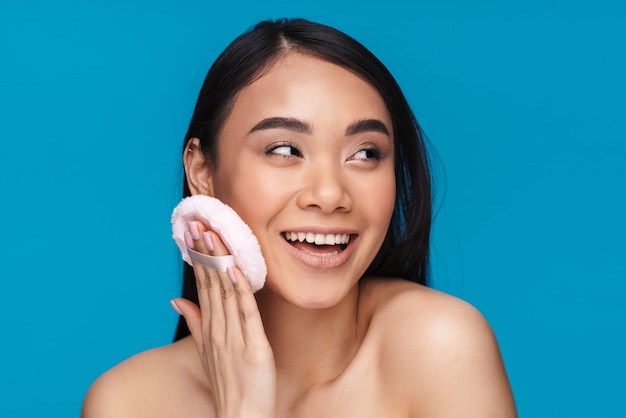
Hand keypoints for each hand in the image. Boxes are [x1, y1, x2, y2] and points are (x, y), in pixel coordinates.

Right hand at [172, 221, 276, 417]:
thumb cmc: (228, 383)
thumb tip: (176, 300)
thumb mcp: (207, 351)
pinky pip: (246, 312)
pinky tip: (236, 268)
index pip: (201, 284)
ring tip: (213, 233)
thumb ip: (194, 323)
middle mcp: (218, 329)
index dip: (198, 257)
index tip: (192, 232)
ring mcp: (234, 337)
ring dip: (220, 261)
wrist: (241, 416)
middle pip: (210, 282)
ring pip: (225, 291)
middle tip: (198, 221)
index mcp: (209, 328)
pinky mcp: (254, 346)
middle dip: (204, 250)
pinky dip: (241, 289)